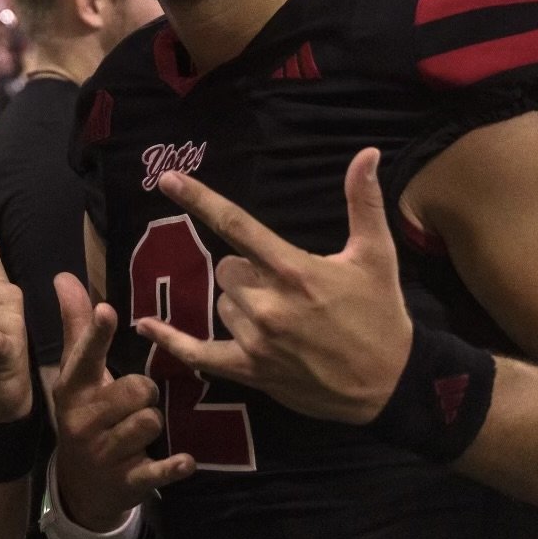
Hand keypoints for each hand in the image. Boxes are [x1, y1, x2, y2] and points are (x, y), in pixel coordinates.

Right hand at [50, 273, 194, 530]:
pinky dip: (174, 465)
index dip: (98, 334)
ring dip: (154, 423)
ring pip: (150, 420)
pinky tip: (183, 461)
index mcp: (72, 389)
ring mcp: (104, 453)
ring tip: (141, 430)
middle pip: (136, 389)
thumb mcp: (77, 375)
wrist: (80, 487)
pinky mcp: (127, 482)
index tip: (108, 310)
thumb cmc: (85, 414)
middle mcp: (83, 420)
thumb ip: (77, 327)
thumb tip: (64, 276)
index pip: (85, 356)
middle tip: (137, 400)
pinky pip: (159, 467)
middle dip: (145, 392)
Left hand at [146, 147, 410, 423]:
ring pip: (222, 304)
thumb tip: (366, 153)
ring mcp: (257, 340)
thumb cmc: (381, 315)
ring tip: (285, 318)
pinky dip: (172, 341)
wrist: (392, 384)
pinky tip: (145, 325)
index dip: (200, 199)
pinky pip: (200, 354)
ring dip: (242, 305)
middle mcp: (268, 303)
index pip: (236, 225)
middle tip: (288, 287)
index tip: (168, 179)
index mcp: (293, 270)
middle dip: (249, 271)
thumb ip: (363, 202)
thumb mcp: (376, 255)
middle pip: (227, 268)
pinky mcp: (252, 371)